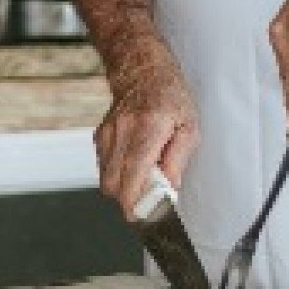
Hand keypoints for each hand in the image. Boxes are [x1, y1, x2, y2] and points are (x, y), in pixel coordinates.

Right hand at [95, 57, 199, 213]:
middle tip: (148, 202)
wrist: (143, 70)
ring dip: (123, 189)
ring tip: (144, 180)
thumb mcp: (188, 128)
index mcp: (147, 129)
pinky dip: (117, 175)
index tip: (145, 217)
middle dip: (129, 201)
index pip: (132, 176)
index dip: (135, 204)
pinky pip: (103, 169)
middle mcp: (122, 132)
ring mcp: (107, 134)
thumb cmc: (170, 98)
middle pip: (113, 185)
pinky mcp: (99, 137)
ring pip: (105, 180)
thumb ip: (177, 161)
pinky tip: (132, 166)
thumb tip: (169, 190)